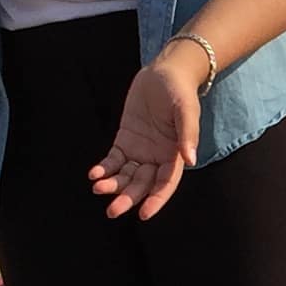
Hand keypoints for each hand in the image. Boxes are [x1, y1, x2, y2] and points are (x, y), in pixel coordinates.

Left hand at [91, 50, 200, 219]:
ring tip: (98, 188)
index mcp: (175, 155)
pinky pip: (114, 160)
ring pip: (126, 175)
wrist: (164, 71)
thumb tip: (190, 160)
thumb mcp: (186, 109)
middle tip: (113, 210)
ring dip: (113, 185)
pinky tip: (94, 174)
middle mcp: (158, 158)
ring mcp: (140, 150)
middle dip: (128, 198)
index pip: (165, 184)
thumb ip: (188, 134)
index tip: (143, 214)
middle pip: (142, 184)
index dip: (156, 200)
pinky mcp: (125, 140)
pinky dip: (104, 168)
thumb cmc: (180, 90)